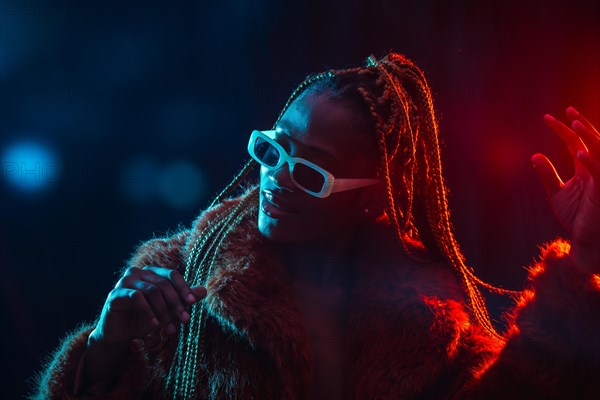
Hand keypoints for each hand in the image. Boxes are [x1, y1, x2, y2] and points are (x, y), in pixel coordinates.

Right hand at [90, 265, 206, 344]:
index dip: (184, 287)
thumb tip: (204, 290)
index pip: (172, 275)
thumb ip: (184, 299)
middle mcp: (139, 272)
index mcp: (152, 272)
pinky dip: (148, 312)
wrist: (119, 333)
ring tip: (170, 328)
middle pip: (164, 283)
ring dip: (164, 311)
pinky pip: (136, 297)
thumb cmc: (145, 319)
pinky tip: (155, 324)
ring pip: (152, 291)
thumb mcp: (167, 310)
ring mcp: (125, 281)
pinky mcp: (116, 293)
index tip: (192, 302)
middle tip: (185, 320)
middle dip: (177, 303)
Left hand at [531, 106, 599, 271]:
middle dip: (581, 124)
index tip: (547, 118)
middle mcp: (596, 170)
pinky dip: (591, 162)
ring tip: (574, 122)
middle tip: (567, 111)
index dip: (563, 129)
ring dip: (590, 136)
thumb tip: (535, 155)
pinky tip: (578, 152)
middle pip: (591, 141)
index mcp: (586, 168)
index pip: (576, 142)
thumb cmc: (576, 219)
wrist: (586, 243)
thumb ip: (547, 175)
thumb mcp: (556, 194)